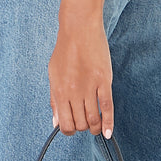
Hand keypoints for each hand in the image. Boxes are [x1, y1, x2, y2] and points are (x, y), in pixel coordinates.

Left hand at [48, 0, 113, 137]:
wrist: (79, 28)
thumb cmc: (65, 50)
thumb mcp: (53, 74)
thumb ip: (54, 100)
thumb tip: (55, 122)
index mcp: (59, 91)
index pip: (64, 124)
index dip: (69, 131)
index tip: (73, 128)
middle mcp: (73, 92)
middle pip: (80, 124)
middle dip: (83, 128)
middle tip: (86, 123)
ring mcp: (89, 87)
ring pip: (93, 119)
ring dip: (95, 127)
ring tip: (96, 127)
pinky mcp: (103, 81)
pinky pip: (107, 107)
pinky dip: (108, 123)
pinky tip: (108, 132)